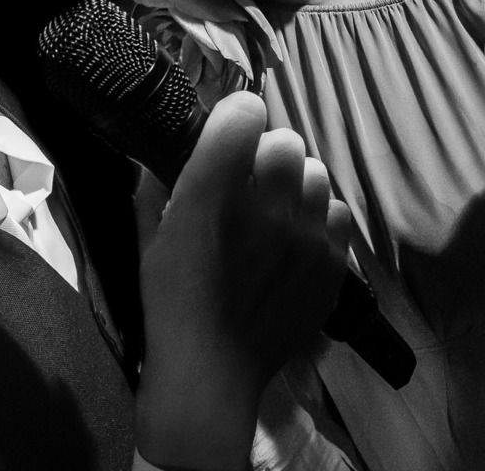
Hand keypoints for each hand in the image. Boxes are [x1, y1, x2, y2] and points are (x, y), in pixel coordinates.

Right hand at [135, 92, 350, 469]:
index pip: (245, 111)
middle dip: (266, 155)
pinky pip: (337, 213)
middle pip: (287, 140)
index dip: (236, 119)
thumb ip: (152, 187)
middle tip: (252, 184)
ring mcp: (306, 236)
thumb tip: (154, 152)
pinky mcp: (332, 264)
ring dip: (296, 186)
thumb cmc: (170, 305)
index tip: (228, 138)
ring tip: (278, 214)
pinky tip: (297, 242)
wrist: (212, 373)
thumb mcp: (147, 241)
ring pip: (317, 174)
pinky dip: (318, 220)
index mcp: (212, 192)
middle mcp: (266, 206)